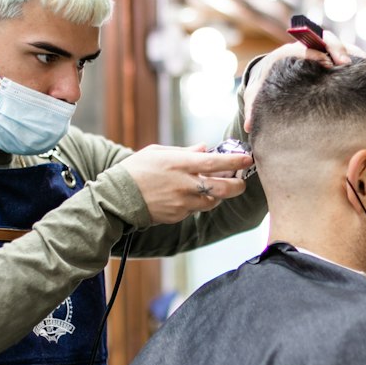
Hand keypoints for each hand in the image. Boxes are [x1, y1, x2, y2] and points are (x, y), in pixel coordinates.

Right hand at [121, 144, 253, 223]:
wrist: (117, 198)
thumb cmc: (136, 170)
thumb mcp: (158, 153)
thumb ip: (184, 151)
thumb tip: (204, 147)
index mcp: (179, 164)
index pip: (215, 163)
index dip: (235, 161)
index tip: (248, 159)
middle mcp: (184, 185)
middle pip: (222, 189)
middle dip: (237, 186)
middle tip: (241, 182)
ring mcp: (182, 203)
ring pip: (212, 201)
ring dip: (217, 195)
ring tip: (211, 186)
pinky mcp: (177, 216)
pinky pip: (195, 209)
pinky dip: (197, 202)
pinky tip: (188, 195)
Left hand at [243, 30, 355, 129]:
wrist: (276, 70)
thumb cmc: (268, 82)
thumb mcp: (258, 93)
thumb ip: (254, 107)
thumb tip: (248, 125)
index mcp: (291, 52)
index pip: (305, 48)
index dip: (315, 53)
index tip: (325, 63)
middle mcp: (310, 47)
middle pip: (327, 39)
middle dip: (338, 48)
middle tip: (345, 62)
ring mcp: (325, 50)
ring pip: (343, 44)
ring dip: (354, 53)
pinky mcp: (337, 57)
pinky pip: (353, 54)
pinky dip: (361, 60)